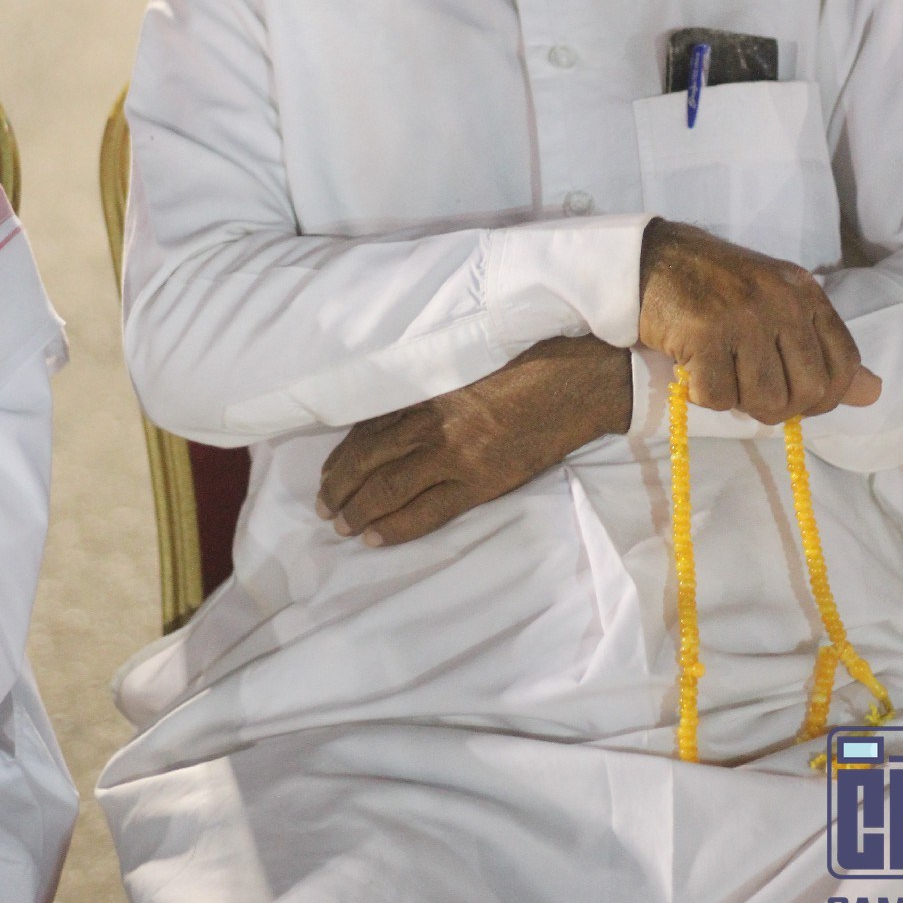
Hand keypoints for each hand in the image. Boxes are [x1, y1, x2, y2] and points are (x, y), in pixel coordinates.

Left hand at [317, 334, 631, 546]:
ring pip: (389, 488)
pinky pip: (428, 512)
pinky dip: (397, 527)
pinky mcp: (482, 481)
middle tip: (325, 506)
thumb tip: (396, 414)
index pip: (369, 427)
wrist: (578, 383)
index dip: (343, 455)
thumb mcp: (470, 368)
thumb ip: (433, 390)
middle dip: (340, 486)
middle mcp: (434, 422)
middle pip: (369, 459)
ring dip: (359, 509)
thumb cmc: (530, 364)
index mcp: (430, 390)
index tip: (328, 472)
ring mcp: (457, 454)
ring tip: (342, 525)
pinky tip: (375, 538)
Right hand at [638, 219, 880, 424]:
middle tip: (751, 391)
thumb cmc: (717, 285)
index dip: (825, 396)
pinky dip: (705, 396)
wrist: (652, 258)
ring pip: (767, 400)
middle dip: (782, 406)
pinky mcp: (705, 333)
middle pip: (809, 391)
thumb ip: (823, 347)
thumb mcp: (779, 303)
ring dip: (741, 402)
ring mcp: (744, 316)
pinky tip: (694, 372)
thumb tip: (873, 393)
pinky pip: (719, 397)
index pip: (845, 365)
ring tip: (722, 377)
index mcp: (805, 293)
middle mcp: (782, 301)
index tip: (796, 397)